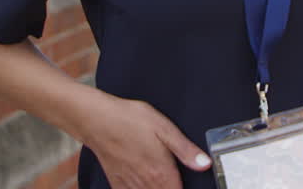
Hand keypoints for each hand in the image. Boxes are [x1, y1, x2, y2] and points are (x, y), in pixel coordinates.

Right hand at [82, 92, 211, 188]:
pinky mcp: (116, 183)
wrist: (96, 120)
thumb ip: (186, 150)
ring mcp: (129, 185)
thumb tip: (205, 164)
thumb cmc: (130, 120)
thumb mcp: (164, 128)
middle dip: (172, 188)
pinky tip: (144, 184)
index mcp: (161, 172)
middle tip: (173, 178)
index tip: (189, 184)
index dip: (185, 188)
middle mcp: (146, 183)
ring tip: (161, 181)